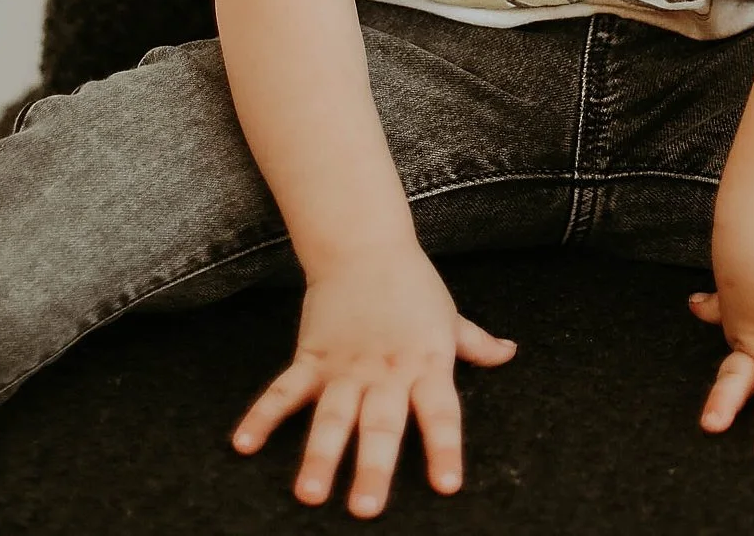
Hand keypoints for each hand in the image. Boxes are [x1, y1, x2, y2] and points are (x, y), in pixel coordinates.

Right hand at [232, 243, 516, 515]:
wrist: (364, 244)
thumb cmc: (413, 285)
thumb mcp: (449, 315)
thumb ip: (476, 343)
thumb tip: (509, 354)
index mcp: (426, 364)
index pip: (441, 412)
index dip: (444, 448)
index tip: (447, 486)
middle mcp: (386, 370)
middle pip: (381, 424)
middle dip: (373, 467)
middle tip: (365, 509)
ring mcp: (345, 366)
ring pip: (332, 416)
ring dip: (319, 455)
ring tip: (309, 493)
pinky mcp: (312, 356)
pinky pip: (284, 390)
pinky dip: (262, 416)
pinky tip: (244, 445)